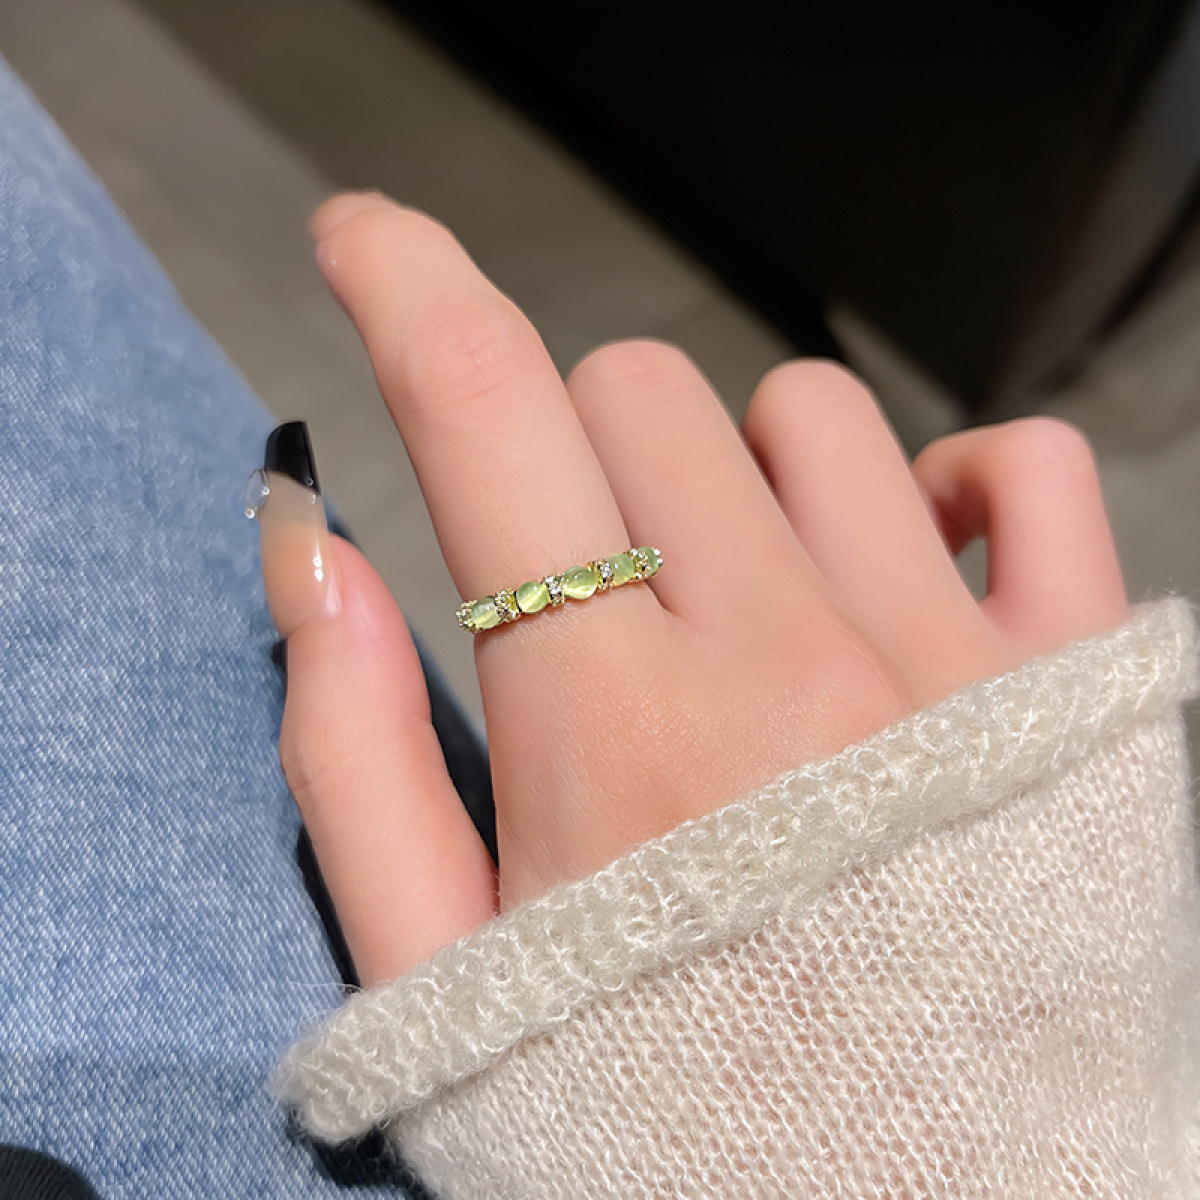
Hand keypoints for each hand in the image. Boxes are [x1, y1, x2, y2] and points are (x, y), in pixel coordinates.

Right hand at [257, 191, 1127, 987]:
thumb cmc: (664, 1106)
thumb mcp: (441, 971)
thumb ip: (347, 755)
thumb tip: (313, 549)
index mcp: (608, 726)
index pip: (479, 405)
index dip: (400, 281)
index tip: (361, 243)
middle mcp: (782, 658)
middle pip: (636, 388)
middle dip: (573, 444)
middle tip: (585, 566)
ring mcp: (943, 660)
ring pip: (805, 411)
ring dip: (735, 469)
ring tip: (735, 596)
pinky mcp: (1071, 686)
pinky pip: (1025, 466)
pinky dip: (959, 476)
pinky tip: (910, 555)